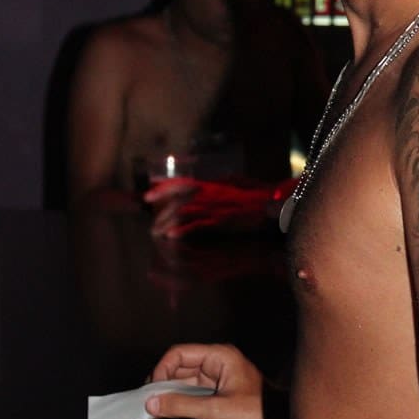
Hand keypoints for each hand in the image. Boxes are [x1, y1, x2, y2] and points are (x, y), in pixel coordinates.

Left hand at [144, 179, 272, 238]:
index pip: (183, 183)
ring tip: (156, 230)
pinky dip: (183, 229)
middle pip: (180, 197)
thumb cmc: (255, 195)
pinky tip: (172, 235)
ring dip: (168, 221)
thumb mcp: (234, 184)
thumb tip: (209, 183)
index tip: (149, 193)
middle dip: (161, 204)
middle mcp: (211, 193)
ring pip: (185, 211)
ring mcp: (216, 206)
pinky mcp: (222, 219)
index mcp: (213, 185)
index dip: (164, 187)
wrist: (271, 204)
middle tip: (147, 210)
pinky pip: (198, 224)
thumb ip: (220, 184)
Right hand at [145, 342, 265, 418]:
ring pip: (184, 381)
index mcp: (219, 357)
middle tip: (149, 401)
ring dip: (170, 393)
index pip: (180, 353)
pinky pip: (192, 393)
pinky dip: (180, 401)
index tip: (151, 390)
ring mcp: (217, 378)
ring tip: (155, 408)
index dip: (161, 369)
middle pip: (179, 366)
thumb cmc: (259, 415)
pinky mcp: (217, 394)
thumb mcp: (216, 410)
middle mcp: (217, 363)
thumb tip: (153, 403)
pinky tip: (170, 412)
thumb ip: (182, 405)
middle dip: (162, 382)